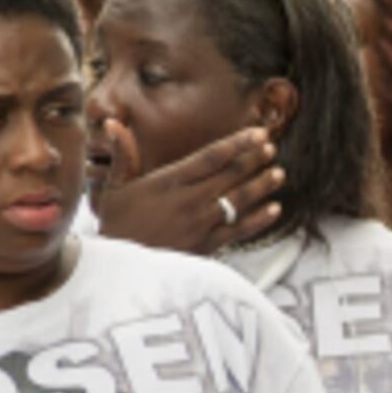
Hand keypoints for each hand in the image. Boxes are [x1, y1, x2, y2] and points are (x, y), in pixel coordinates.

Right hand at [92, 122, 282, 253]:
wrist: (118, 269)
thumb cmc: (116, 225)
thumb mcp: (113, 188)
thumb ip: (122, 156)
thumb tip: (112, 123)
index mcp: (168, 182)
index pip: (210, 157)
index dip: (237, 143)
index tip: (256, 133)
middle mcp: (188, 201)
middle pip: (230, 175)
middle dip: (253, 160)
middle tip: (271, 146)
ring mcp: (199, 224)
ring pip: (238, 200)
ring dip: (261, 186)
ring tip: (279, 173)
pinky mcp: (206, 246)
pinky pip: (238, 231)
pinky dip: (259, 220)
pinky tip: (275, 209)